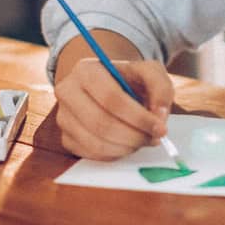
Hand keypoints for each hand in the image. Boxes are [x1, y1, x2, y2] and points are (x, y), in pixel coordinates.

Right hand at [53, 58, 173, 160]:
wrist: (107, 86)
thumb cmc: (128, 80)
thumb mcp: (149, 72)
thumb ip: (160, 87)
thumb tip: (159, 115)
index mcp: (86, 70)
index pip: (112, 98)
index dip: (138, 117)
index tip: (160, 128)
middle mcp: (67, 92)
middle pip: (101, 123)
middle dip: (134, 136)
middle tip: (154, 138)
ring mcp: (63, 117)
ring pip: (96, 143)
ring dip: (126, 148)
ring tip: (142, 140)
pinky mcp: (65, 138)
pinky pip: (91, 154)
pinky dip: (115, 154)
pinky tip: (127, 144)